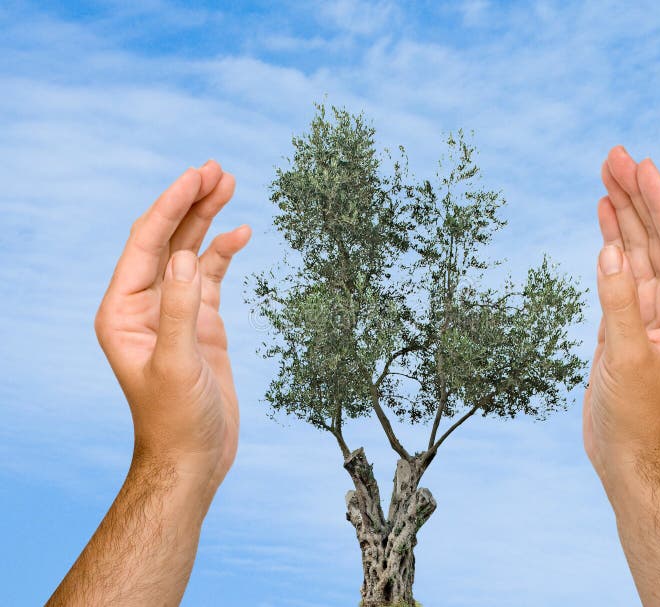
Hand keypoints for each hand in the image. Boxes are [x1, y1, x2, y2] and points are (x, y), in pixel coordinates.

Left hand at [94, 161, 250, 490]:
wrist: (194, 455)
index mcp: (124, 310)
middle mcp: (145, 304)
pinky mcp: (200, 323)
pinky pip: (212, 276)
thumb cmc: (176, 419)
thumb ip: (180, 308)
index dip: (172, 206)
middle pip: (167, 239)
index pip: (147, 243)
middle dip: (190, 203)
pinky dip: (226, 253)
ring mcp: (175, 311)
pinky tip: (242, 233)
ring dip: (208, 219)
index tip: (198, 176)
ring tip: (229, 185)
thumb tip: (187, 255)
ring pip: (191, 252)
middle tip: (217, 170)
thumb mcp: (176, 364)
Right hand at [583, 146, 659, 481]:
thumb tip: (608, 251)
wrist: (624, 449)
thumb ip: (618, 302)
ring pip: (636, 248)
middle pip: (657, 236)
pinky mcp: (626, 317)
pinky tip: (604, 216)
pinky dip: (610, 240)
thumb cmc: (635, 413)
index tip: (641, 165)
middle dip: (637, 195)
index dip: (659, 201)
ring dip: (623, 212)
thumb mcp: (628, 357)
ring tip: (607, 174)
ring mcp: (650, 308)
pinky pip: (619, 268)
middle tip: (615, 155)